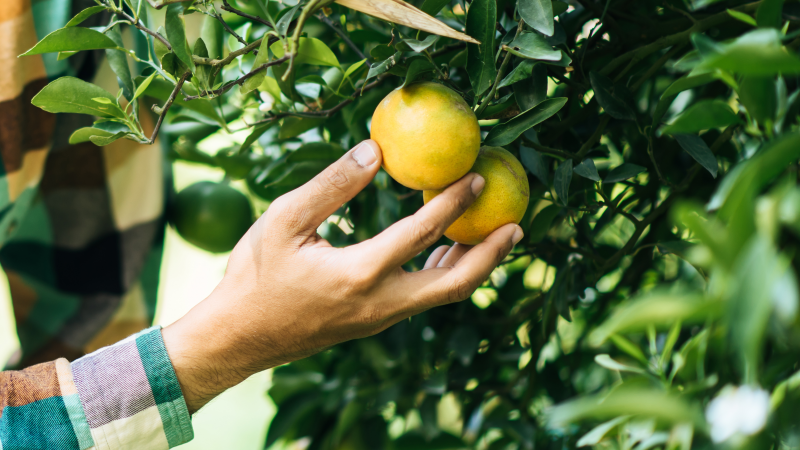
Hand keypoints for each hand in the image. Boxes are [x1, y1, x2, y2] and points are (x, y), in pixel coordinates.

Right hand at [162, 140, 523, 411]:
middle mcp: (380, 303)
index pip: (421, 233)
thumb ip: (332, 185)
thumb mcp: (284, 219)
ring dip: (473, 265)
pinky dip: (444, 274)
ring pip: (443, 295)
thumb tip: (376, 149)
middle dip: (491, 254)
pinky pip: (422, 298)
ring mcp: (380, 318)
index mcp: (358, 274)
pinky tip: (445, 251)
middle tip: (516, 225)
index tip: (478, 175)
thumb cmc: (255, 274)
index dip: (454, 202)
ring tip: (495, 236)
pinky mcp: (373, 323)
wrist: (239, 337)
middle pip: (455, 283)